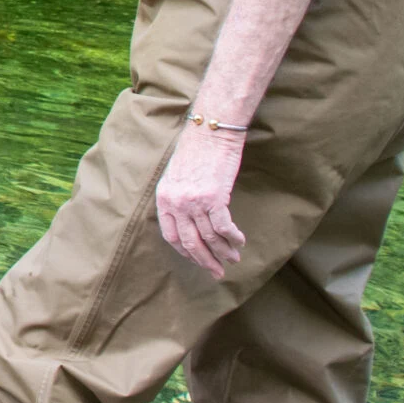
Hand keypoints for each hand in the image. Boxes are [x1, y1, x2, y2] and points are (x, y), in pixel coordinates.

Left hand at [155, 120, 247, 277]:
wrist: (211, 129)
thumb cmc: (197, 149)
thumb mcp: (177, 175)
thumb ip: (179, 198)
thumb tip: (190, 222)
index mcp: (163, 198)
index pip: (170, 236)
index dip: (186, 253)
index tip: (198, 261)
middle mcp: (176, 202)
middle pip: (190, 243)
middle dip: (205, 261)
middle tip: (218, 273)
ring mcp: (193, 201)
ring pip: (210, 238)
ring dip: (224, 252)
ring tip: (234, 259)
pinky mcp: (213, 197)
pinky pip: (224, 227)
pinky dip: (233, 238)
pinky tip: (240, 242)